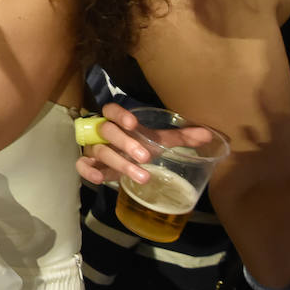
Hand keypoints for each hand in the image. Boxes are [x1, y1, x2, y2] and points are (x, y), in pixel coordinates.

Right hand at [76, 102, 213, 184]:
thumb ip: (180, 138)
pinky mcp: (89, 164)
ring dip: (119, 163)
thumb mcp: (159, 141)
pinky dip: (88, 171)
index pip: (112, 110)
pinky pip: (81, 165)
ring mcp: (94, 148)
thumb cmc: (139, 145)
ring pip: (100, 151)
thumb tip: (208, 135)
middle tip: (145, 157)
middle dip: (125, 144)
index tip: (133, 123)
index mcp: (118, 121)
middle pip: (107, 131)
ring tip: (141, 176)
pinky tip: (101, 179)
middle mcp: (103, 132)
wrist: (123, 159)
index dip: (120, 115)